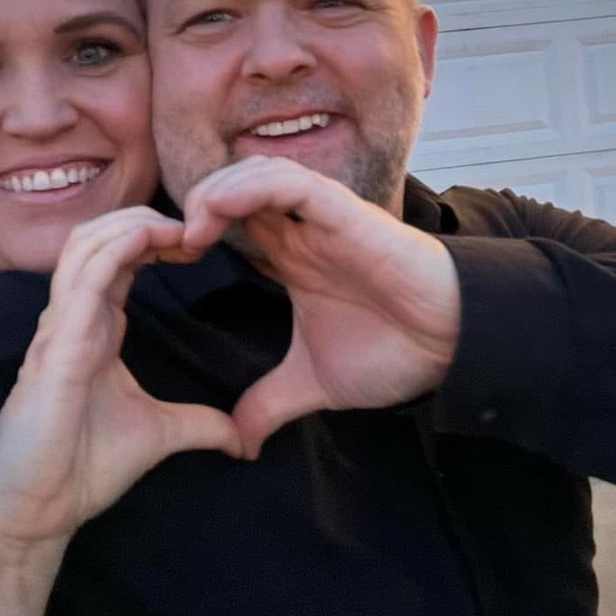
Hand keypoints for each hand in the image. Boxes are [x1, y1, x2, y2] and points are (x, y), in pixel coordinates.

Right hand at [0, 207, 241, 615]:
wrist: (34, 512)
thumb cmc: (79, 469)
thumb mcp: (158, 435)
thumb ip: (199, 425)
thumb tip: (242, 440)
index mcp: (96, 326)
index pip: (121, 258)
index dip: (157, 239)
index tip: (200, 242)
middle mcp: (76, 315)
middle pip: (102, 237)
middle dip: (148, 219)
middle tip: (196, 225)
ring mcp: (62, 324)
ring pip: (88, 243)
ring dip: (134, 222)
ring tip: (179, 226)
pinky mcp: (57, 341)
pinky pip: (84, 275)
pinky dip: (117, 246)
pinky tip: (152, 237)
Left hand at [182, 156, 460, 457]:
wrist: (450, 347)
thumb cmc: (392, 350)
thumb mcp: (312, 382)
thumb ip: (270, 402)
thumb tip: (239, 442)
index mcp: (289, 255)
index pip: (229, 219)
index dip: (192, 230)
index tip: (165, 262)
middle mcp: (301, 228)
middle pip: (234, 187)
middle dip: (195, 204)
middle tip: (169, 243)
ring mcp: (322, 216)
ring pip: (257, 173)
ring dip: (217, 191)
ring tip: (192, 228)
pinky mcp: (344, 212)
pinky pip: (292, 182)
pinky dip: (251, 187)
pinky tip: (220, 210)